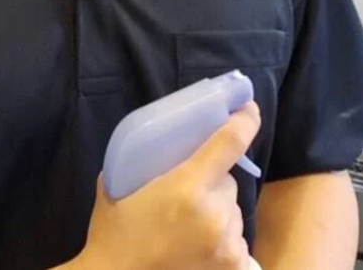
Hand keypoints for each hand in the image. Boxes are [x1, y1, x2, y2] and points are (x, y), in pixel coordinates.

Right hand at [73, 100, 261, 269]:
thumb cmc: (113, 237)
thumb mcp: (115, 191)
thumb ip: (138, 165)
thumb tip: (151, 146)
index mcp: (186, 187)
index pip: (229, 142)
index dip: (245, 121)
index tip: (249, 109)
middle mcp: (213, 213)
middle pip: (228, 182)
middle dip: (213, 184)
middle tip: (186, 197)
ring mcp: (226, 243)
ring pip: (234, 211)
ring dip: (219, 213)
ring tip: (189, 229)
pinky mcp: (232, 267)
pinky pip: (237, 241)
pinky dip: (224, 241)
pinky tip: (201, 249)